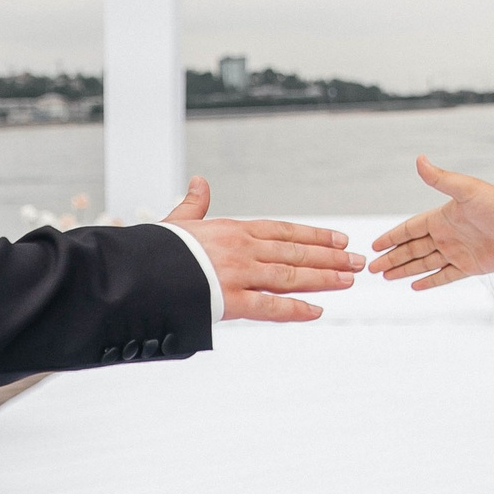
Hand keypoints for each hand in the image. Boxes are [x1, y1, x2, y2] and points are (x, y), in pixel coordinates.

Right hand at [163, 177, 361, 319]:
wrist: (135, 271)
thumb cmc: (155, 249)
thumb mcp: (178, 221)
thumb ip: (195, 204)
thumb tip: (200, 182)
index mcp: (232, 229)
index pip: (284, 231)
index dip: (314, 236)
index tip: (339, 240)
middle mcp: (242, 248)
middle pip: (296, 253)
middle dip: (330, 258)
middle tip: (358, 262)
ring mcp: (238, 274)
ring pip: (291, 275)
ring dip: (323, 278)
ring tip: (348, 280)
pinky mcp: (229, 300)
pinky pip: (269, 306)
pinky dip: (294, 309)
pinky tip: (316, 311)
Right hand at [368, 156, 493, 288]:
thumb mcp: (464, 189)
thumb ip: (439, 179)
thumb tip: (419, 160)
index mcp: (441, 218)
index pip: (409, 229)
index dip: (392, 237)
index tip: (375, 245)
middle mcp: (447, 235)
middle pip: (412, 249)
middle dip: (392, 258)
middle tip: (371, 267)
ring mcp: (458, 252)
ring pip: (424, 263)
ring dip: (405, 270)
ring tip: (386, 276)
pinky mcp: (470, 266)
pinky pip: (444, 276)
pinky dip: (429, 281)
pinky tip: (416, 285)